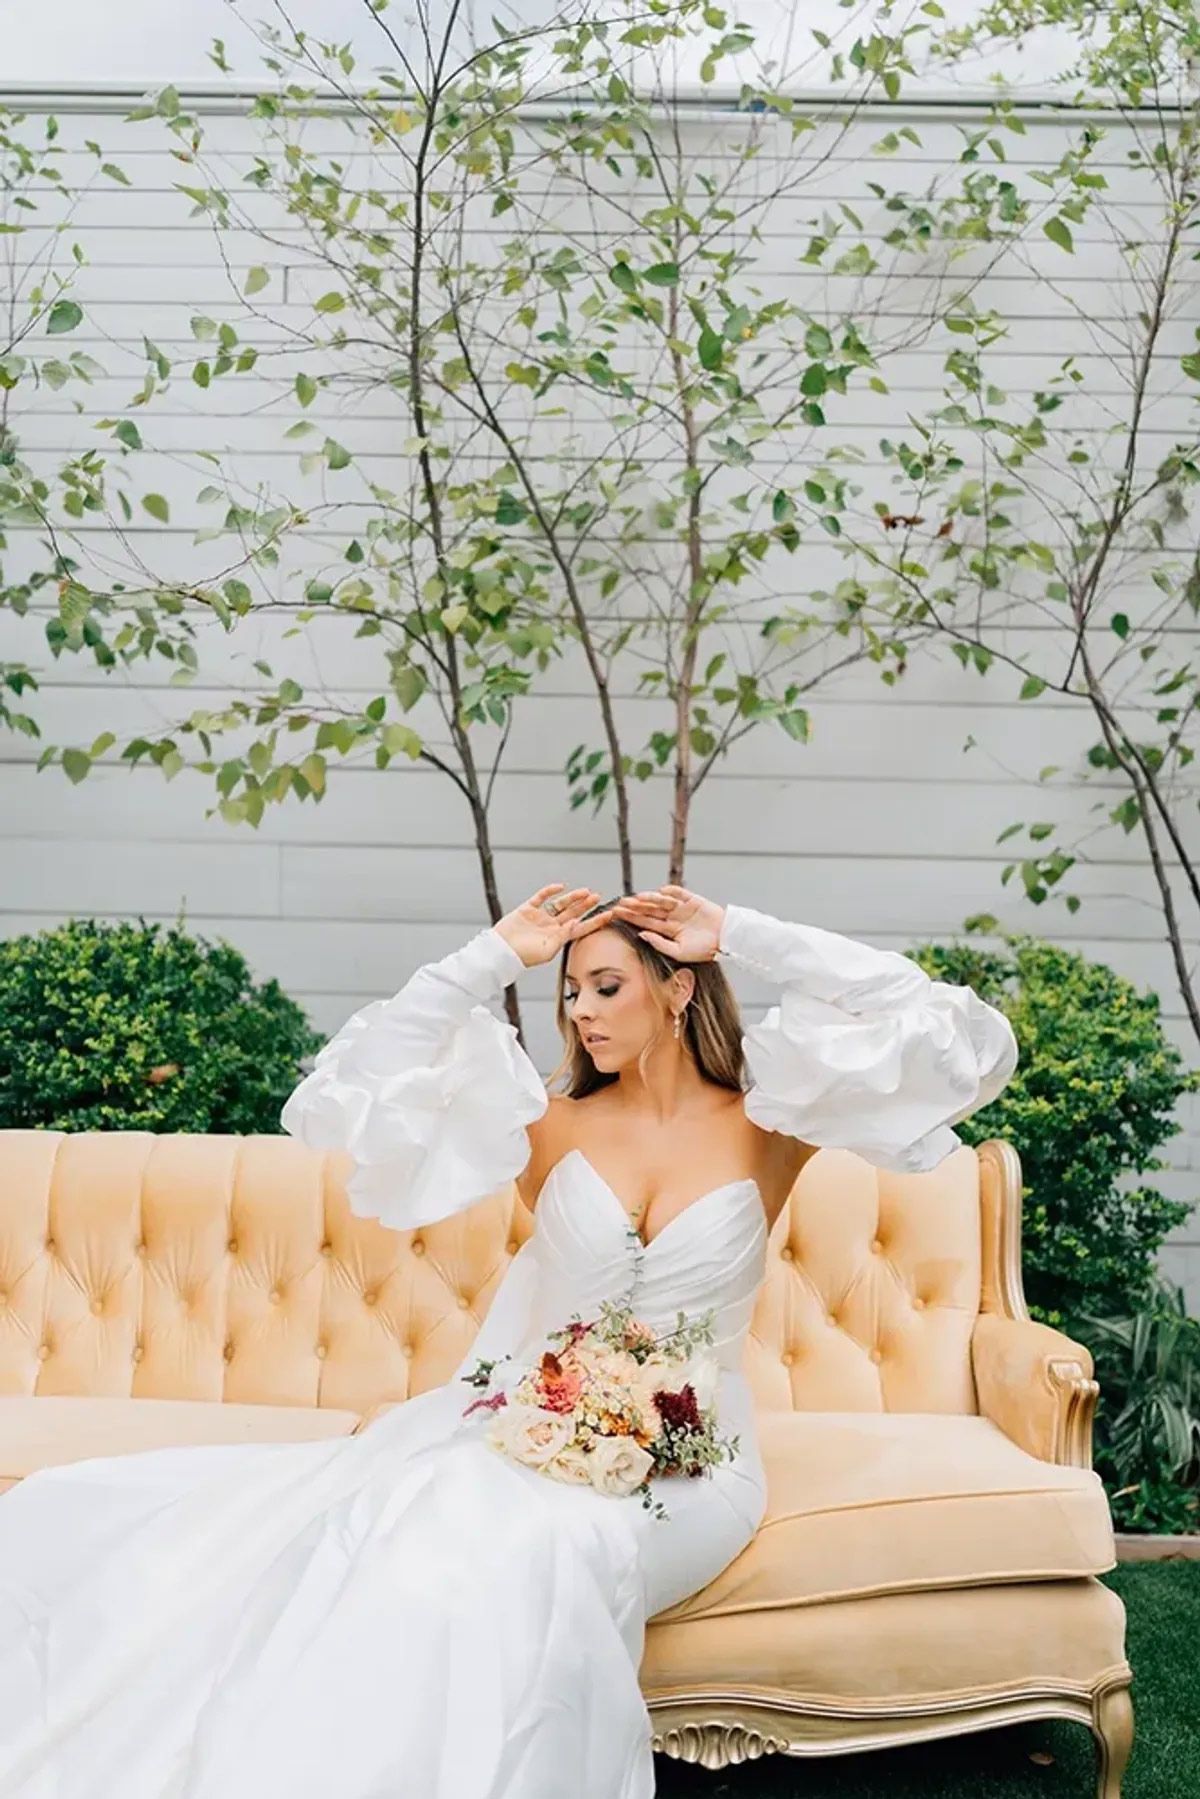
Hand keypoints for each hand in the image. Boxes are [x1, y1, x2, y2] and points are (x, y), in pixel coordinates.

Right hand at [494, 884, 618, 969]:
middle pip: (573, 913)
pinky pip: (541, 897)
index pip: (581, 927)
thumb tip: (575, 923)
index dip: (595, 921)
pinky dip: (550, 891)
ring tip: (585, 891)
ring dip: (572, 898)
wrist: (501, 951)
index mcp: (558, 938)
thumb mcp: (548, 950)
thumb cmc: (523, 956)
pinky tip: (560, 887)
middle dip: (586, 906)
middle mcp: (551, 926)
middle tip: (598, 897)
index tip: (609, 915)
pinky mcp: (527, 909)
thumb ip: (563, 936)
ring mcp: (540, 917)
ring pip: (560, 904)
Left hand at [608, 884, 724, 962]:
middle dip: (635, 906)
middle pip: (649, 910)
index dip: (631, 918)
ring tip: (637, 898)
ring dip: (649, 898)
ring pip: (661, 900)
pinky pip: (678, 893)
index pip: (645, 922)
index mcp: (667, 930)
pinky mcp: (692, 899)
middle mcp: (672, 917)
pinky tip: (660, 892)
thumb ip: (659, 944)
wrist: (726, 940)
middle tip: (620, 904)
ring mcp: (681, 908)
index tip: (617, 914)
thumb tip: (641, 934)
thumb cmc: (704, 950)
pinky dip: (669, 891)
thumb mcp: (679, 952)